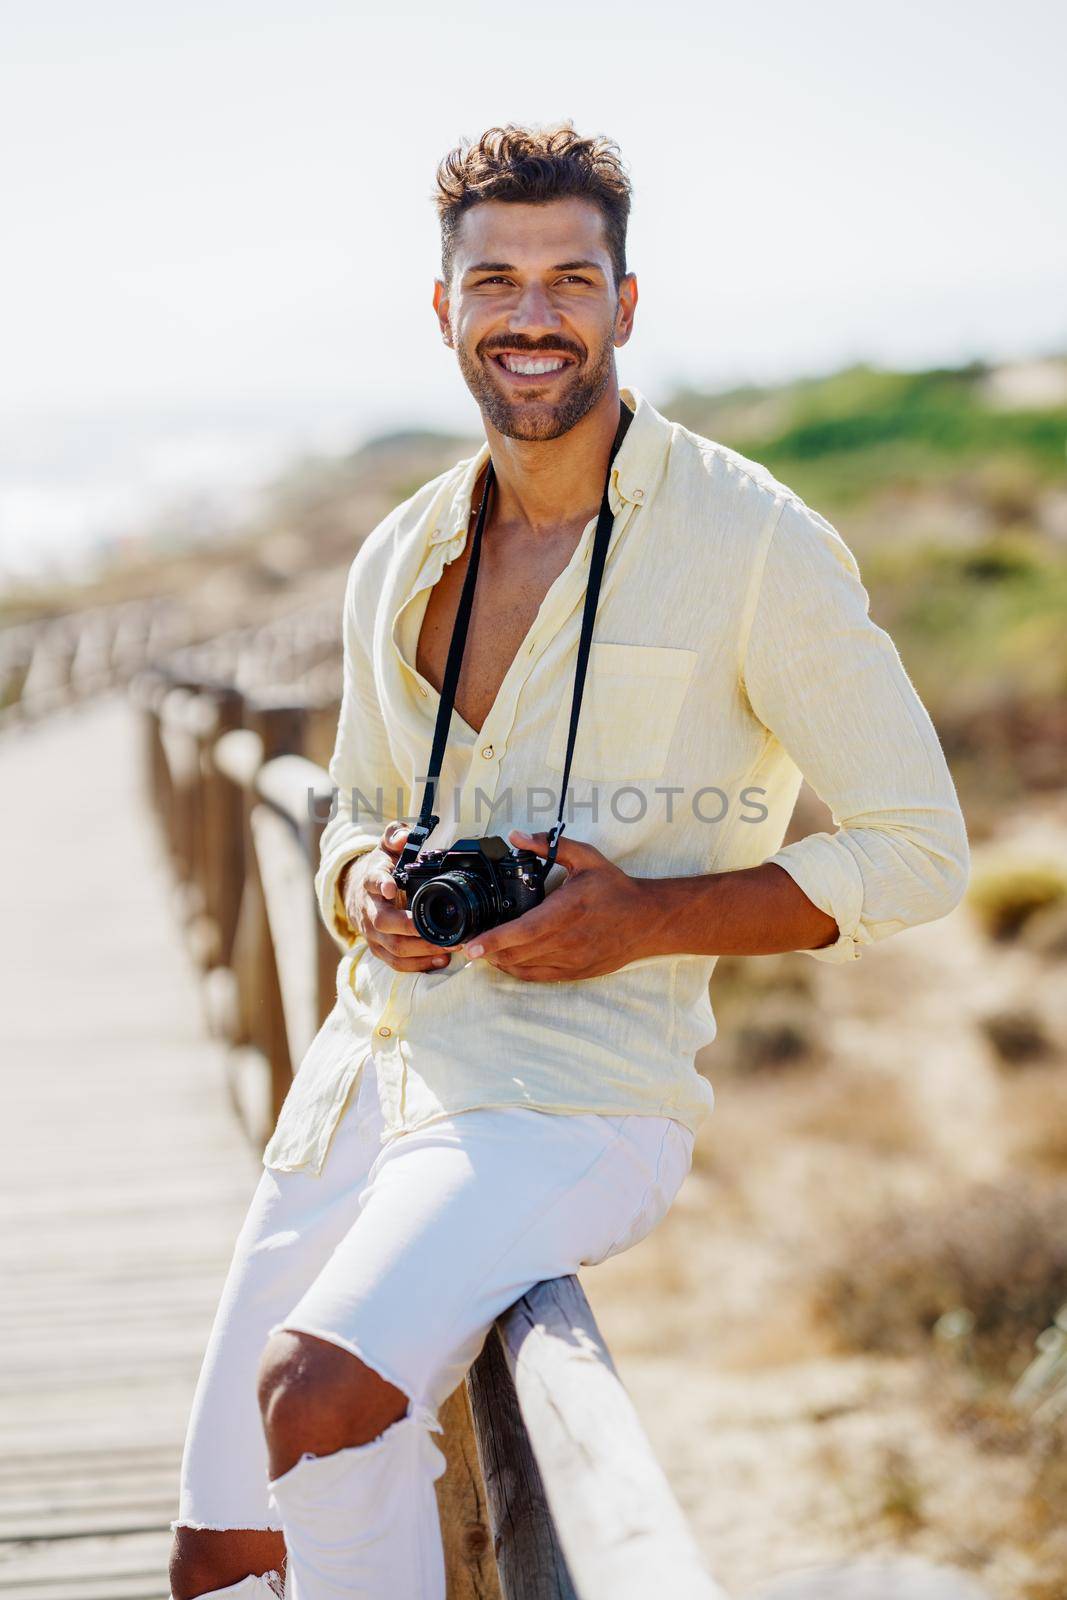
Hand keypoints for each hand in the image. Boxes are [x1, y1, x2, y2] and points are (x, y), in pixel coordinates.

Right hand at [342, 822, 451, 972]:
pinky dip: (419, 965)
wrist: (358, 894)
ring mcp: (373, 934)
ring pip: (393, 948)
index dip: (380, 884)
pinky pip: (397, 963)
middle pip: (384, 923)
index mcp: (371, 882)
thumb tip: (403, 835)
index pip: (372, 881)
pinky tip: (441, 961)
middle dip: (414, 929)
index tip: (390, 887)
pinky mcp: (380, 950)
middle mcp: (369, 910)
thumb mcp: (386, 848)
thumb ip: (395, 836)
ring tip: (450, 947)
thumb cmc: (381, 870)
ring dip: (422, 951)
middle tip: (442, 929)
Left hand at [463, 829, 653, 981]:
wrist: (646, 920)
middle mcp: (567, 939)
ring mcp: (571, 960)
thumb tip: (517, 836)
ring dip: (501, 961)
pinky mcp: (575, 972)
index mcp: (566, 910)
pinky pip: (538, 976)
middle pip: (517, 953)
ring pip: (524, 967)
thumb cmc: (615, 889)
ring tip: (485, 949)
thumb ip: (550, 845)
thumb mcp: (586, 858)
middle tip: (468, 943)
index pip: (524, 930)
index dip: (494, 940)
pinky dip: (518, 970)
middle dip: (488, 951)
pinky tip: (508, 961)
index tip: (472, 944)